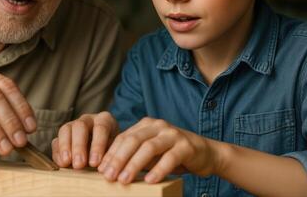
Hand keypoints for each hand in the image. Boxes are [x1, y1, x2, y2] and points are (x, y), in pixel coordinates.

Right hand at [51, 111, 117, 168]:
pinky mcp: (62, 136)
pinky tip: (61, 164)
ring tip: (66, 163)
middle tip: (79, 164)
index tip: (95, 163)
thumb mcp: (115, 151)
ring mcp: (73, 125)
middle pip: (80, 126)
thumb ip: (109, 156)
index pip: (101, 127)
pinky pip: (56, 141)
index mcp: (104, 119)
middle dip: (79, 146)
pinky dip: (58, 152)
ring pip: (65, 130)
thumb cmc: (112, 152)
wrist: (104, 152)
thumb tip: (104, 167)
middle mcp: (88, 119)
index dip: (97, 145)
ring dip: (65, 147)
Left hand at [97, 117, 221, 183]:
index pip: (123, 137)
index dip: (111, 153)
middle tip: (108, 176)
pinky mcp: (186, 146)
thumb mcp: (151, 153)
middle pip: (133, 140)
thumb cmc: (173, 154)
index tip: (100, 169)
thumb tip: (110, 169)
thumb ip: (135, 155)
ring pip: (149, 148)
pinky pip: (170, 158)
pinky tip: (149, 181)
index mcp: (146, 125)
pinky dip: (158, 169)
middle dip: (118, 159)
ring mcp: (173, 134)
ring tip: (124, 180)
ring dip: (134, 165)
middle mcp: (158, 126)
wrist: (206, 153)